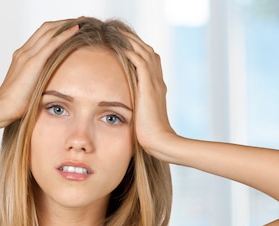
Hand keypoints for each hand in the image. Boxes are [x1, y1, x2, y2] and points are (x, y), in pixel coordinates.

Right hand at [0, 19, 78, 122]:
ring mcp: (27, 55)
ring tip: (80, 21)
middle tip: (78, 20)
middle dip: (62, 23)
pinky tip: (76, 30)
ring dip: (66, 24)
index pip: (40, 36)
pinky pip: (52, 42)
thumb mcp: (28, 88)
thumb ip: (37, 82)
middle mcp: (23, 52)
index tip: (69, 28)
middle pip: (45, 29)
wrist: (4, 108)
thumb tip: (48, 87)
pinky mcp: (34, 62)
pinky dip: (65, 34)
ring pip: (49, 31)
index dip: (55, 30)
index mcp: (21, 57)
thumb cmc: (15, 104)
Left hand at [122, 31, 176, 159]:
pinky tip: (121, 47)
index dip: (139, 50)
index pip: (150, 61)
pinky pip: (140, 63)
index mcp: (156, 87)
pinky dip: (131, 53)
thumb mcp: (141, 116)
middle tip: (120, 31)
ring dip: (132, 41)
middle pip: (148, 52)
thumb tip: (123, 108)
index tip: (126, 43)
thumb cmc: (149, 134)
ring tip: (118, 32)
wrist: (160, 141)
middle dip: (135, 40)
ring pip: (145, 52)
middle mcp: (158, 81)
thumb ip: (136, 107)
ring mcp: (155, 83)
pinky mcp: (149, 87)